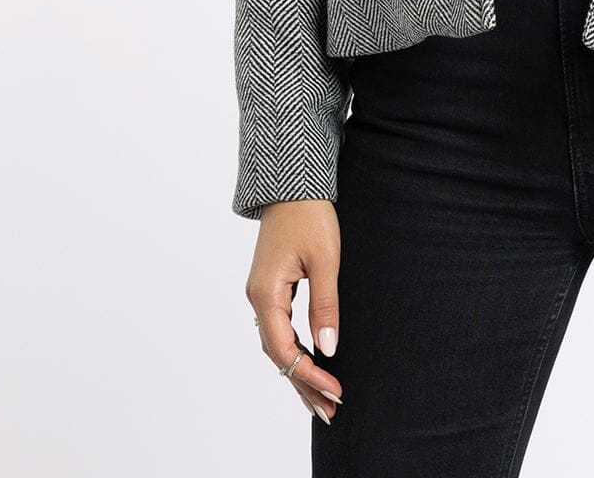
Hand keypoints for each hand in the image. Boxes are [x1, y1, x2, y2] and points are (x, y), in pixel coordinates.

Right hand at [246, 200, 343, 425]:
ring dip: (298, 371)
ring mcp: (262, 293)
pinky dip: (294, 351)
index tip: (335, 390)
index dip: (308, 375)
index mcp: (266, 294)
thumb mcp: (325, 259)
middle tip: (329, 411)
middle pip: (277, 354)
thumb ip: (325, 305)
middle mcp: (258, 298)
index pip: (285, 349)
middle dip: (303, 383)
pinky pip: (279, 329)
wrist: (292, 183)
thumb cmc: (309, 215)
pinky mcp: (271, 287)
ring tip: (321, 399)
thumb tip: (328, 348)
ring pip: (277, 344)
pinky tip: (308, 363)